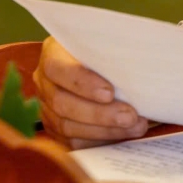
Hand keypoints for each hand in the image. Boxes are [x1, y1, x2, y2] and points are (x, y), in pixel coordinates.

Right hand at [34, 36, 149, 148]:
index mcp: (52, 53)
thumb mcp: (107, 41)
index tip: (110, 92)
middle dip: (99, 113)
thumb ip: (113, 50)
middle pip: (62, 103)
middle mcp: (44, 81)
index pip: (57, 68)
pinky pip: (73, 142)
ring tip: (134, 126)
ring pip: (67, 126)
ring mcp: (47, 107)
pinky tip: (123, 135)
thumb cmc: (106, 49)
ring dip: (104, 130)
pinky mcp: (55, 129)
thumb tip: (138, 64)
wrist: (101, 63)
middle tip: (130, 116)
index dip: (81, 82)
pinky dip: (100, 140)